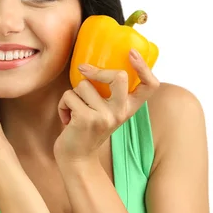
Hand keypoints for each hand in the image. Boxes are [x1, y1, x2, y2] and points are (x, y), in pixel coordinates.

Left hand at [54, 49, 159, 163]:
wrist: (76, 159)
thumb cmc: (86, 131)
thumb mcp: (104, 112)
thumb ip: (108, 95)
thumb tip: (91, 65)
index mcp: (128, 109)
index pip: (150, 86)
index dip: (144, 67)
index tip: (131, 53)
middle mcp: (121, 112)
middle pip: (119, 76)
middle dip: (97, 71)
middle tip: (84, 71)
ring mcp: (105, 116)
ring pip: (83, 85)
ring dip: (73, 96)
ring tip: (74, 112)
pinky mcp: (86, 119)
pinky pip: (69, 96)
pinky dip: (63, 105)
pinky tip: (66, 120)